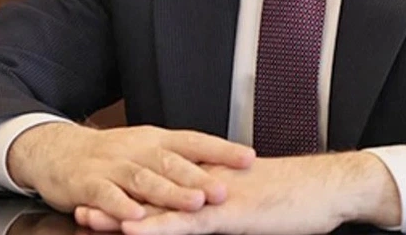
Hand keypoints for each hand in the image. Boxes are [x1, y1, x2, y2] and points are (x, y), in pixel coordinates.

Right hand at [7, 123, 255, 223]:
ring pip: (144, 178)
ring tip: (192, 204)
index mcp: (156, 139)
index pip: (194, 141)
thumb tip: (225, 169)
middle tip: (223, 190)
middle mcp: (137, 148)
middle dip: (199, 176)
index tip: (249, 158)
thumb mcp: (147, 150)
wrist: (58, 151)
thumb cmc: (112, 156)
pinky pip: (107, 195)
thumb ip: (180, 160)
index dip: (221, 150)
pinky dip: (121, 206)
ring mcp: (113, 165)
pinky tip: (136, 216)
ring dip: (169, 192)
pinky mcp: (89, 184)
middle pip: (171, 161)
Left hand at [73, 153, 400, 234]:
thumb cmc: (296, 198)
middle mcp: (205, 182)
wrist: (327, 188)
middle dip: (114, 197)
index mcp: (210, 177)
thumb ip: (228, 202)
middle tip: (78, 203)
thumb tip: (211, 207)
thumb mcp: (254, 201)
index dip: (128, 187)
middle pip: (150, 190)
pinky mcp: (227, 215)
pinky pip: (185, 224)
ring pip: (159, 205)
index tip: (99, 191)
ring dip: (123, 213)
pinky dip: (157, 228)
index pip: (160, 182)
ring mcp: (213, 197)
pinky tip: (135, 232)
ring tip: (89, 219)